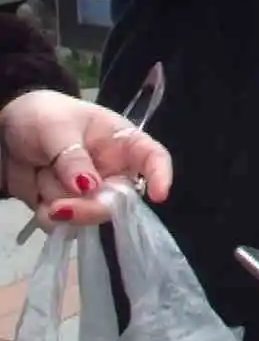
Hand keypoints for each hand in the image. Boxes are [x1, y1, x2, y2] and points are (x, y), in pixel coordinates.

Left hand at [0, 90, 171, 227]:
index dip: (160, 175)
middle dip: (89, 207)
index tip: (158, 196)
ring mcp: (91, 192)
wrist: (3, 132)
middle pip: (119, 199)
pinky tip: (37, 199)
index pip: (153, 157)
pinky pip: (65, 224)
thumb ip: (72, 157)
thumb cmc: (40, 116)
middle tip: (59, 208)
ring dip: (58, 202)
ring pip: (88, 214)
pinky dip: (46, 215)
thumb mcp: (56, 128)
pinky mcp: (68, 207)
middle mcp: (113, 170)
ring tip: (40, 176)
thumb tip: (89, 187)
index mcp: (122, 142)